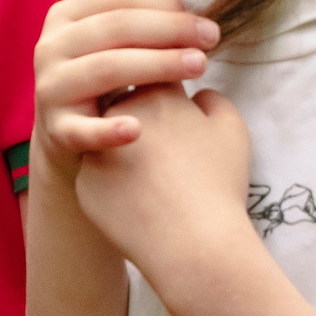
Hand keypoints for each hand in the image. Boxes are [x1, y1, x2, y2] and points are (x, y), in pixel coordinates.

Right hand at [30, 0, 218, 186]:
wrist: (64, 137)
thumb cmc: (97, 79)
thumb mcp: (107, 38)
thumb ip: (124, 5)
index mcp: (64, 17)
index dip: (164, 3)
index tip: (203, 19)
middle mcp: (51, 46)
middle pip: (117, 27)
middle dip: (170, 29)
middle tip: (212, 39)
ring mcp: (51, 87)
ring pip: (107, 69)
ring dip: (158, 66)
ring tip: (200, 67)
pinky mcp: (56, 129)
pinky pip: (84, 129)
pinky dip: (109, 130)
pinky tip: (138, 130)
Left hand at [73, 82, 254, 277]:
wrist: (192, 242)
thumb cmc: (218, 183)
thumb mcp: (232, 132)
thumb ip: (214, 103)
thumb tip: (198, 96)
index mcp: (157, 94)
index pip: (154, 73)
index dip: (167, 90)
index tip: (177, 109)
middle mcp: (118, 113)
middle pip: (124, 103)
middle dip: (140, 117)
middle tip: (166, 149)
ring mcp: (95, 146)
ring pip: (106, 139)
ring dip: (123, 149)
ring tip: (155, 177)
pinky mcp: (82, 181)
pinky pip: (98, 175)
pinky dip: (115, 184)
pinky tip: (139, 202)